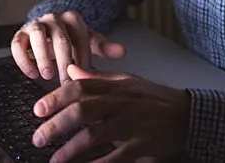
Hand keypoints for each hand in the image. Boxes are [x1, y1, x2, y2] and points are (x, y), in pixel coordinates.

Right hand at [11, 11, 125, 82]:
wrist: (47, 31)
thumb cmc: (71, 40)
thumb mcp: (88, 42)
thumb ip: (104, 47)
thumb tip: (122, 52)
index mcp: (73, 19)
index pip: (80, 36)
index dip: (83, 56)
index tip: (85, 74)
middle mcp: (53, 18)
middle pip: (60, 38)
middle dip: (64, 61)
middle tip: (66, 80)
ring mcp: (36, 24)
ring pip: (38, 36)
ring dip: (43, 56)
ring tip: (47, 75)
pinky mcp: (20, 34)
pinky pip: (18, 44)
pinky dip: (23, 60)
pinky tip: (32, 74)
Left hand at [31, 64, 189, 162]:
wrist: (187, 115)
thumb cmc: (152, 99)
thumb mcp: (127, 82)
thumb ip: (97, 78)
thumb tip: (70, 70)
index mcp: (116, 87)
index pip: (80, 88)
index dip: (56, 98)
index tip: (38, 110)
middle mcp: (121, 104)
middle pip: (83, 111)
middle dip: (56, 125)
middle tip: (38, 137)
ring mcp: (131, 126)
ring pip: (94, 136)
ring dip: (70, 150)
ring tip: (54, 161)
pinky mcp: (141, 147)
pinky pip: (114, 159)